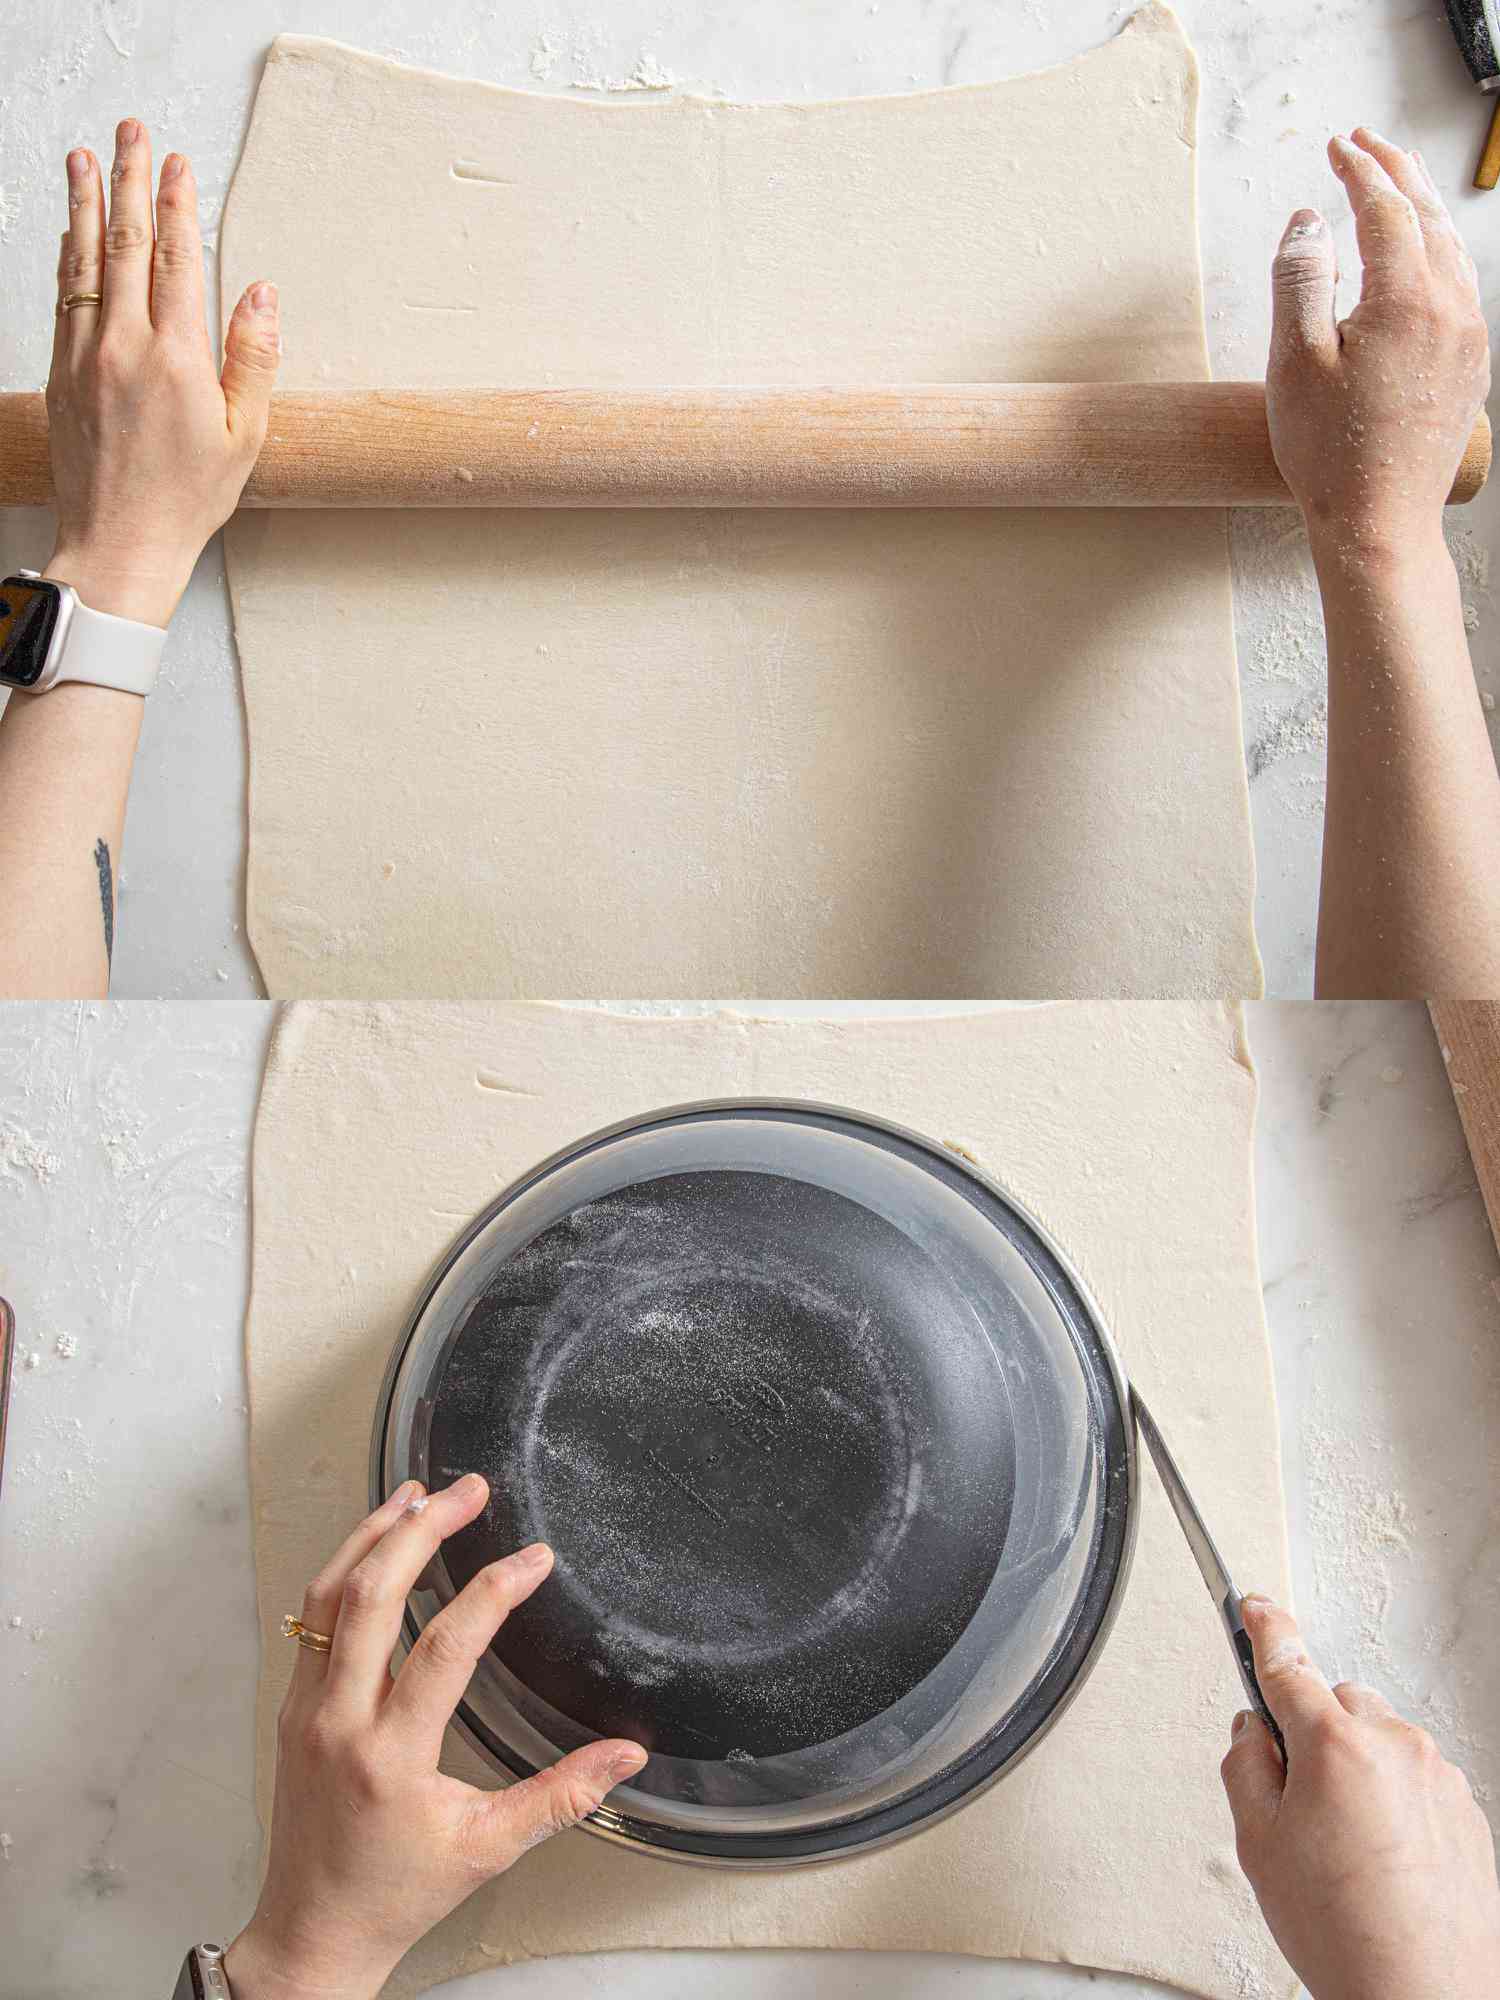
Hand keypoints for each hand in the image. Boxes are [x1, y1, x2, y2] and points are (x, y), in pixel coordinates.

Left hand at [43, 119, 279, 628]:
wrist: (118, 545)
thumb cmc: (187, 500)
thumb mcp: (244, 436)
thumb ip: (252, 358)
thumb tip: (261, 293)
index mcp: (177, 359)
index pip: (179, 260)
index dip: (178, 204)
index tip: (177, 163)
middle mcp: (125, 346)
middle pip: (127, 243)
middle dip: (130, 180)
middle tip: (131, 132)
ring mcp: (85, 356)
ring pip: (84, 260)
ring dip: (85, 202)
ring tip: (85, 158)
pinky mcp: (61, 374)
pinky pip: (64, 296)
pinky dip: (67, 254)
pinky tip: (70, 231)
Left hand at [225, 1475, 646, 1999]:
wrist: (313, 1931)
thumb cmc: (395, 1893)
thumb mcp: (489, 1850)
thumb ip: (561, 1795)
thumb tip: (626, 1757)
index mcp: (391, 1757)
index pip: (445, 1647)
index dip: (494, 1592)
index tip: (532, 1560)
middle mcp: (339, 1721)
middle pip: (371, 1596)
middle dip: (423, 1530)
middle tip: (470, 1491)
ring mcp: (307, 1708)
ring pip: (329, 1595)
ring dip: (374, 1534)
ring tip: (420, 1494)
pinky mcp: (293, 1706)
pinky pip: (313, 1618)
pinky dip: (346, 1568)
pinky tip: (377, 1545)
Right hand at [1221, 1595, 1499, 1999]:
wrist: (1424, 1995)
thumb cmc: (1345, 1932)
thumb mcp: (1258, 1844)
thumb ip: (1245, 1766)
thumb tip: (1255, 1732)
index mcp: (1335, 1744)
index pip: (1287, 1662)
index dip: (1263, 1628)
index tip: (1254, 1607)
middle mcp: (1395, 1745)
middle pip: (1338, 1702)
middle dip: (1315, 1732)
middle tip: (1301, 1800)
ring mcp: (1438, 1776)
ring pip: (1380, 1739)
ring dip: (1358, 1768)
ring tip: (1349, 1847)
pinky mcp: (1466, 1808)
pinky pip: (1415, 1777)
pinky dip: (1395, 1800)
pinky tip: (1384, 1859)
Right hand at [1266, 129, 1489, 558]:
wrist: (1380, 522)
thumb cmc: (1330, 453)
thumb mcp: (1294, 362)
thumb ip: (1300, 279)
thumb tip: (1307, 219)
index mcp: (1406, 299)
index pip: (1384, 209)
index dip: (1358, 171)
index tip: (1335, 148)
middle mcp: (1450, 308)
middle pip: (1427, 216)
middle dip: (1396, 173)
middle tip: (1367, 144)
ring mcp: (1468, 337)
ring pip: (1451, 248)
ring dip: (1421, 208)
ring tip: (1396, 186)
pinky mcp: (1471, 364)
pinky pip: (1461, 286)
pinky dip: (1437, 252)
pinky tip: (1420, 257)